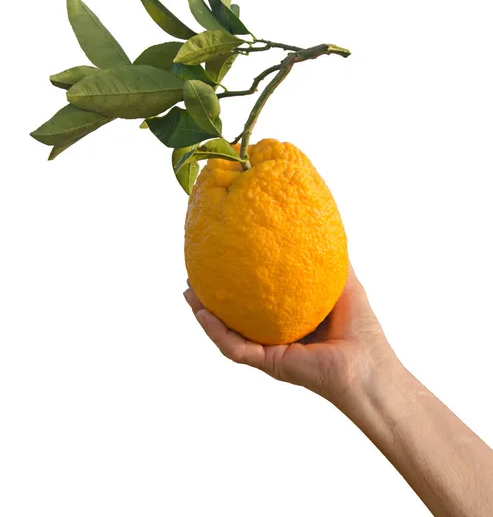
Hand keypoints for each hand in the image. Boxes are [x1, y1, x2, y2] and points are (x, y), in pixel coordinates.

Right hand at [184, 263, 397, 410]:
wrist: (369, 365)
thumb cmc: (361, 328)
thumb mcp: (343, 282)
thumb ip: (329, 258)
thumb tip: (319, 224)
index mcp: (286, 320)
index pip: (255, 301)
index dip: (236, 283)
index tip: (221, 260)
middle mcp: (273, 336)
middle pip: (233, 318)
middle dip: (210, 300)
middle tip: (193, 278)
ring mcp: (268, 351)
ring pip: (226, 334)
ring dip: (204, 315)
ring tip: (188, 294)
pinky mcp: (268, 363)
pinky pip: (234, 348)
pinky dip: (216, 332)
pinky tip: (203, 313)